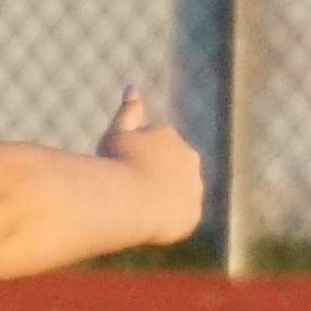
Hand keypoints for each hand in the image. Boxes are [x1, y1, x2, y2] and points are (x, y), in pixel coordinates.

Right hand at [95, 85, 204, 249]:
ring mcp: (193, 187)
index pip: (150, 146)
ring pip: (175, 194)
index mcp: (168, 136)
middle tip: (125, 191)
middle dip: (150, 178)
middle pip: (167, 169)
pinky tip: (145, 224)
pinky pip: (178, 218)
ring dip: (159, 201)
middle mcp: (188, 157)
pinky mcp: (192, 214)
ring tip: (135, 210)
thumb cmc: (117, 164)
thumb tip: (132, 86)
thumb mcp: (116, 135)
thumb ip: (127, 112)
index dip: (130, 160)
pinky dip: (164, 222)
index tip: (116, 169)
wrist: (132, 199)